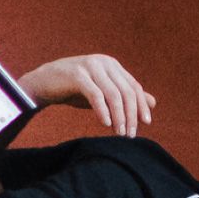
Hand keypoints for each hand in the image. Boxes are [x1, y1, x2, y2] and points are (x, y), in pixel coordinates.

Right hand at [20, 54, 153, 135]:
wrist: (45, 84)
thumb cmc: (75, 89)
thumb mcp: (104, 93)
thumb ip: (126, 96)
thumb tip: (153, 102)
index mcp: (112, 65)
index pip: (133, 87)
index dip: (141, 105)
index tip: (146, 124)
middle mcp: (104, 62)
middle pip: (126, 92)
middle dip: (131, 115)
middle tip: (130, 135)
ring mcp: (90, 66)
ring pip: (113, 94)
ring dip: (119, 117)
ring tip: (120, 133)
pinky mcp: (76, 75)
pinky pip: (95, 95)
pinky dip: (103, 111)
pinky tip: (106, 124)